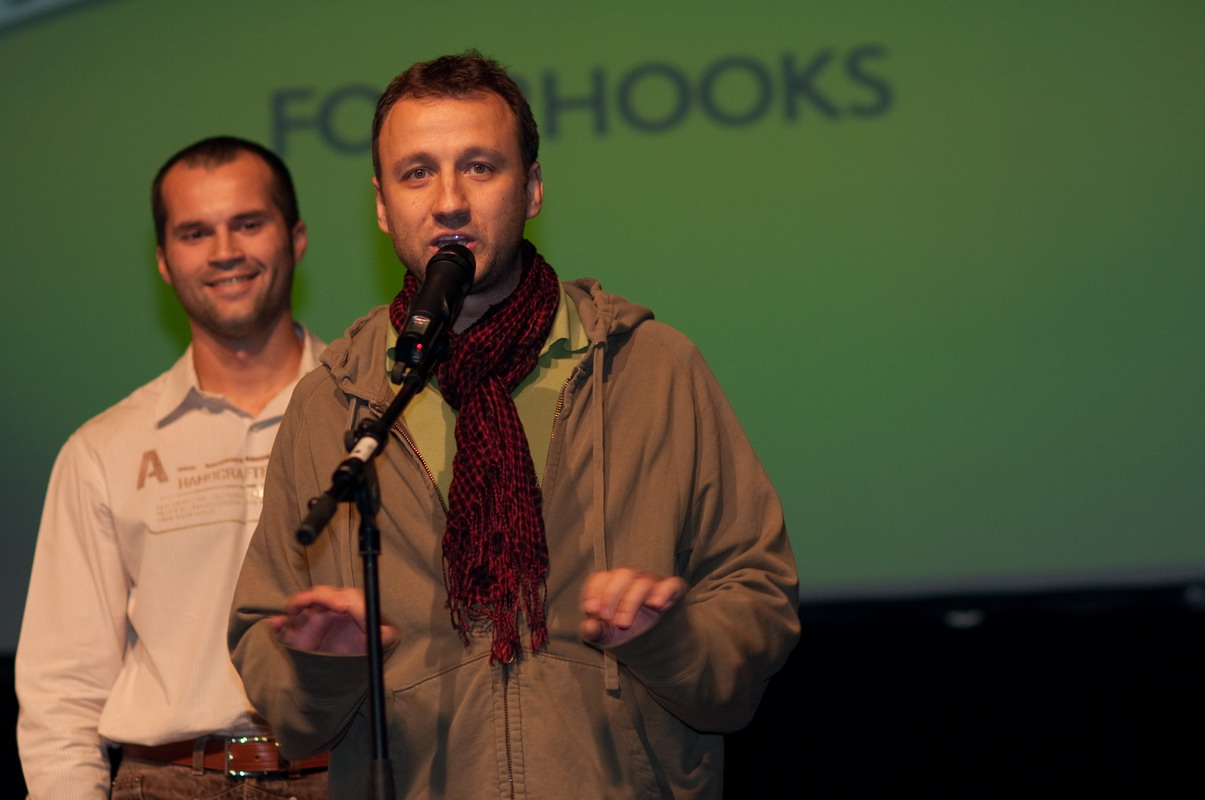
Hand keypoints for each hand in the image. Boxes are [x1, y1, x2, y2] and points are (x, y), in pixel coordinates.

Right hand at [268, 585, 397, 654]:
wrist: (347, 675)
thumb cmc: (365, 651)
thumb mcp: (381, 643)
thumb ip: (385, 635)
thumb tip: (385, 632)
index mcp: (347, 608)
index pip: (344, 595)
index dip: (343, 597)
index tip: (343, 607)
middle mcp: (327, 612)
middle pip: (319, 594)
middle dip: (321, 597)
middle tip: (326, 610)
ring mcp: (310, 624)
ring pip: (298, 606)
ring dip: (297, 604)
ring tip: (297, 609)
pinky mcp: (296, 640)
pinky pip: (283, 629)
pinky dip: (278, 625)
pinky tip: (275, 624)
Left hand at [579, 568, 685, 646]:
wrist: (650, 643)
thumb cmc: (623, 632)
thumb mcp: (606, 635)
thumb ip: (596, 631)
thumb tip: (589, 625)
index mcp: (612, 584)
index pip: (602, 577)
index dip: (595, 591)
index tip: (590, 610)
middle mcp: (632, 579)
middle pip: (622, 575)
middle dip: (612, 596)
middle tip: (607, 618)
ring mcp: (653, 584)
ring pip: (642, 583)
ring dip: (631, 602)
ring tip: (624, 623)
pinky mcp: (671, 592)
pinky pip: (671, 584)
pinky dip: (664, 592)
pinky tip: (656, 604)